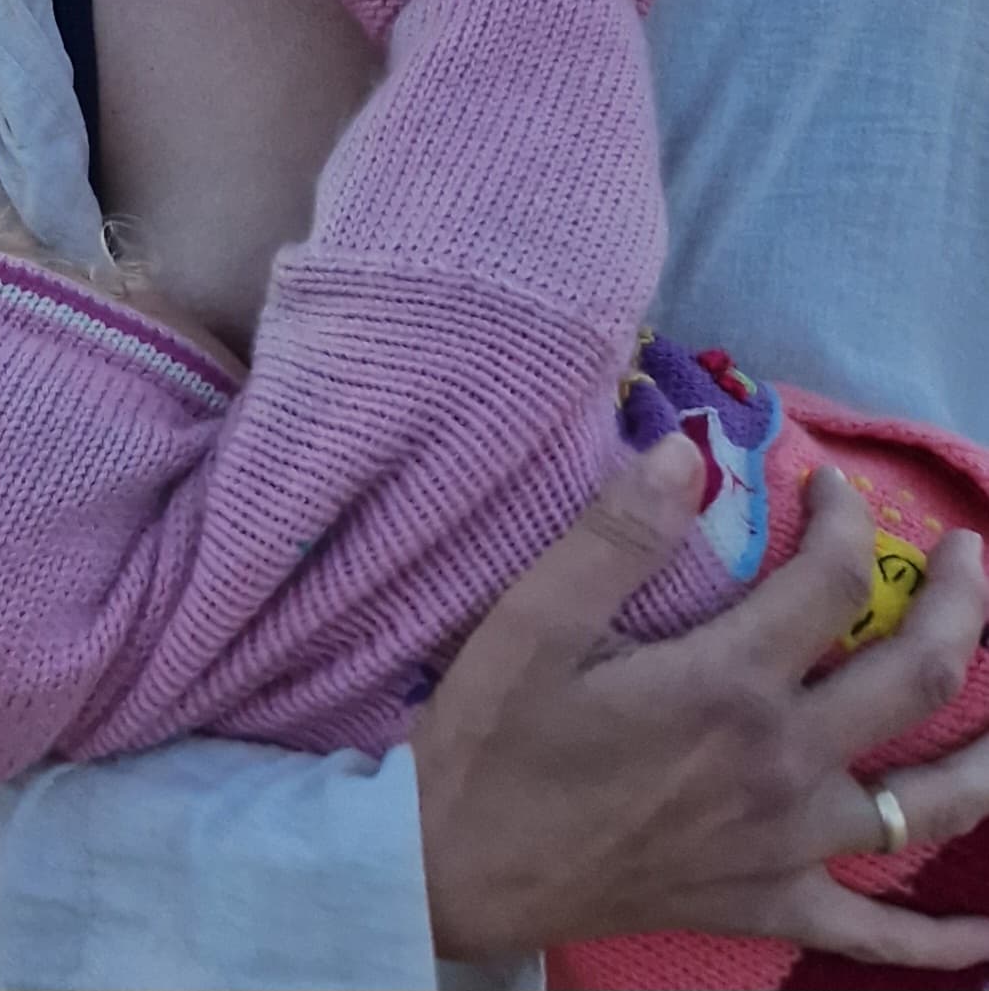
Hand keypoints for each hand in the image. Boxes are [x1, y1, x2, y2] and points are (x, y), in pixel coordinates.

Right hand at [413, 435, 988, 970]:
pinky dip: (940, 940)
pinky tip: (980, 933)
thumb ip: (617, 533)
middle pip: (917, 677)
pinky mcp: (769, 906)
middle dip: (959, 605)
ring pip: (934, 806)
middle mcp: (783, 765)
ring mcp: (788, 846)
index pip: (833, 580)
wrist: (455, 866)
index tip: (828, 482)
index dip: (845, 517)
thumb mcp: (534, 618)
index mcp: (730, 685)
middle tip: (967, 556)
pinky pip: (879, 936)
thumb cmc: (494, 736)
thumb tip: (686, 451)